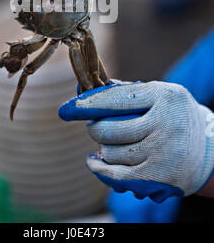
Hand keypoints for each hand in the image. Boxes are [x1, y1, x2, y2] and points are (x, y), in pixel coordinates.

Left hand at [59, 80, 213, 202]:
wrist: (209, 150)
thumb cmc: (174, 116)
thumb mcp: (158, 94)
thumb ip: (125, 92)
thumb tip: (84, 90)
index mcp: (163, 96)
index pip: (116, 99)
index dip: (87, 104)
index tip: (68, 108)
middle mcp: (164, 123)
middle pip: (108, 129)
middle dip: (95, 129)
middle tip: (96, 128)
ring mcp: (162, 152)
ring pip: (111, 153)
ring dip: (103, 149)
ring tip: (107, 144)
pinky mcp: (158, 177)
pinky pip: (117, 176)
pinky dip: (100, 169)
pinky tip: (94, 161)